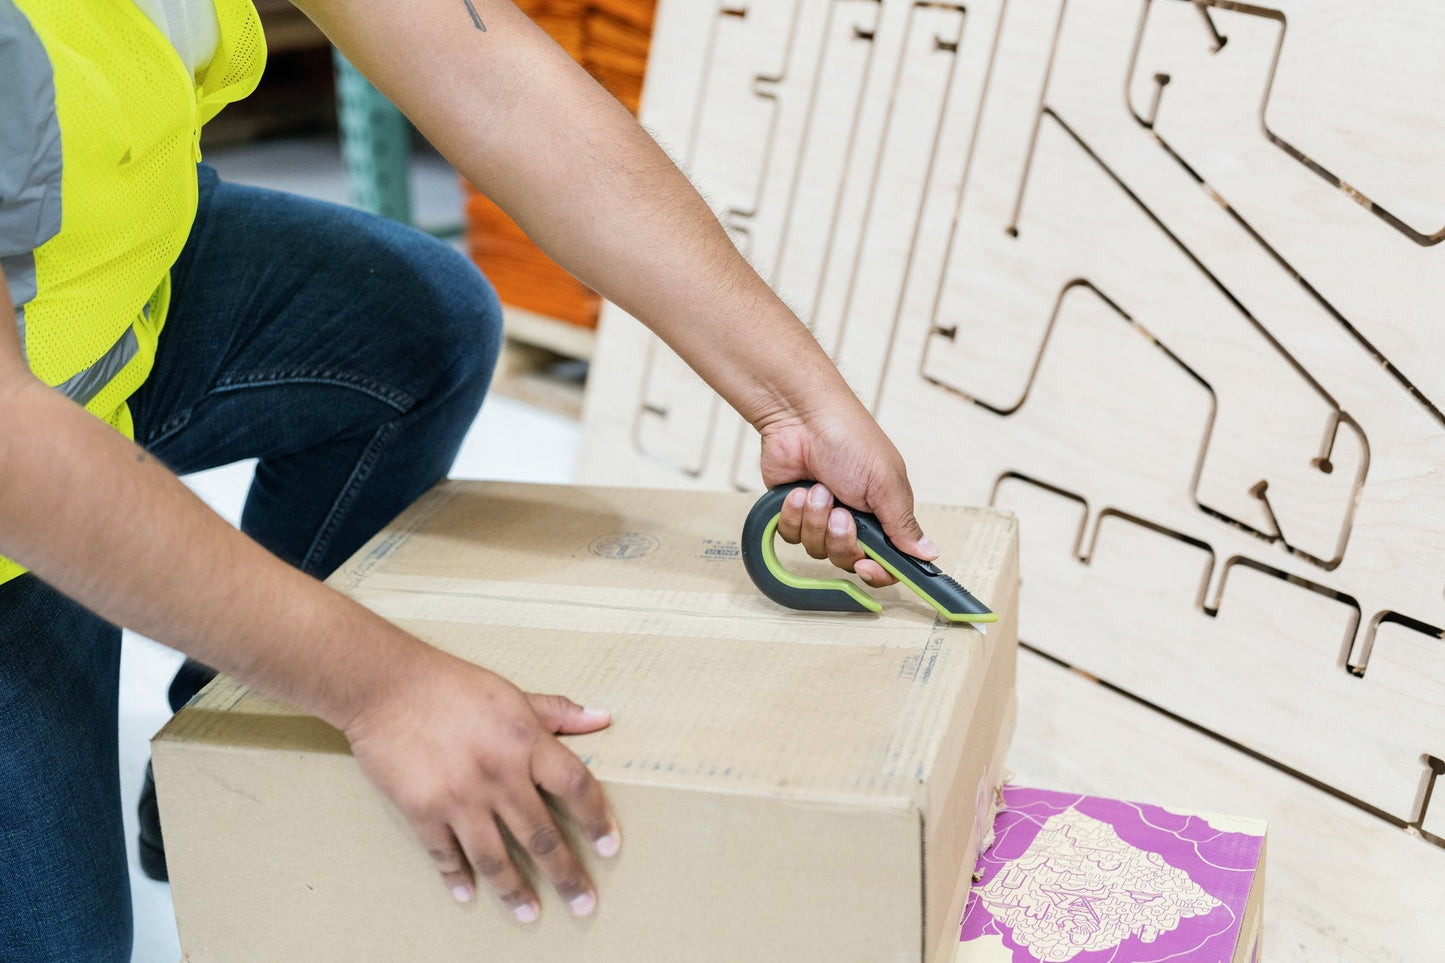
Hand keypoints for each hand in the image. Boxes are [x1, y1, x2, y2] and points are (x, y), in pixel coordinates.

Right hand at [342, 647, 618, 922]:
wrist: (386, 686)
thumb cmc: (452, 685)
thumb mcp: (512, 693)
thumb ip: (557, 712)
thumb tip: (603, 717)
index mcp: (525, 742)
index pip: (576, 787)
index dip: (597, 819)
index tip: (609, 846)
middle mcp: (498, 775)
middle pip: (541, 836)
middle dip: (565, 875)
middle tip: (583, 903)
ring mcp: (459, 797)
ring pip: (495, 858)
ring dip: (515, 891)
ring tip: (531, 913)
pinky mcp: (423, 811)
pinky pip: (445, 855)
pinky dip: (457, 877)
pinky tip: (468, 894)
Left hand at [758, 404, 937, 586]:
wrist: (800, 416)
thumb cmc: (849, 438)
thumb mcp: (886, 482)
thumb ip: (904, 523)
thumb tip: (929, 554)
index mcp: (884, 512)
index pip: (887, 560)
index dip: (877, 571)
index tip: (867, 565)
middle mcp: (855, 518)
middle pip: (848, 559)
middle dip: (841, 539)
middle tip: (841, 512)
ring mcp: (822, 516)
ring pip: (817, 549)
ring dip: (816, 520)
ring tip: (818, 490)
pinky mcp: (793, 512)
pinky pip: (791, 536)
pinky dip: (794, 515)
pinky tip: (798, 492)